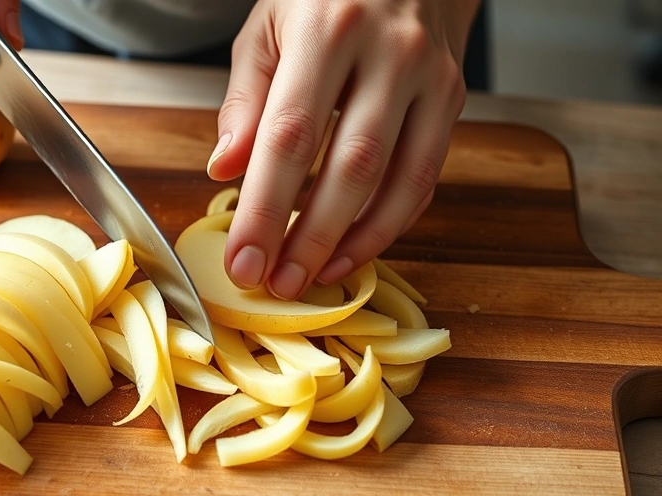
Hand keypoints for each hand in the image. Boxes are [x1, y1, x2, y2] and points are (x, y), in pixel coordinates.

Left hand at [210, 0, 478, 298]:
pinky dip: (391, 221)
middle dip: (311, 239)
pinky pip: (426, 175)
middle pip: (351, 168)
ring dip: (355, 242)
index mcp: (328, 30)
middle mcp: (389, 54)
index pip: (290, 137)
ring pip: (399, 180)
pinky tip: (354, 249)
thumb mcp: (267, 27)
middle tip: (278, 285)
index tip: (244, 260)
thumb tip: (224, 170)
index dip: (265, 209)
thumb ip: (244, 100)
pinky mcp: (453, 97)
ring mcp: (431, 77)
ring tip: (314, 278)